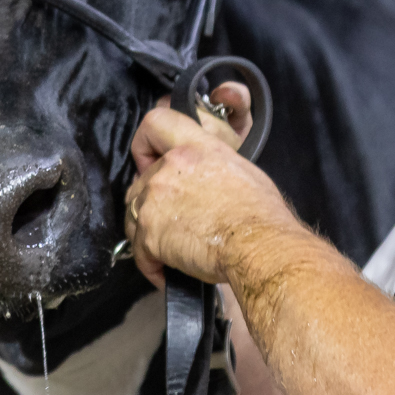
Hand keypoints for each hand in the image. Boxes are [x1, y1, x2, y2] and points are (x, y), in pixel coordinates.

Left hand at [124, 82, 291, 288]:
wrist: (259, 245)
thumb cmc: (260, 214)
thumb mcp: (239, 168)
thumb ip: (210, 164)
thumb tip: (204, 179)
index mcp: (194, 148)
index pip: (156, 123)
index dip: (146, 143)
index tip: (149, 160)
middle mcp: (169, 169)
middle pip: (140, 181)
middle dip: (151, 201)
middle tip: (172, 220)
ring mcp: (154, 202)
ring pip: (134, 215)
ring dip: (148, 232)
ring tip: (171, 250)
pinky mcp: (149, 235)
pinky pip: (139, 251)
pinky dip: (150, 263)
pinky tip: (168, 271)